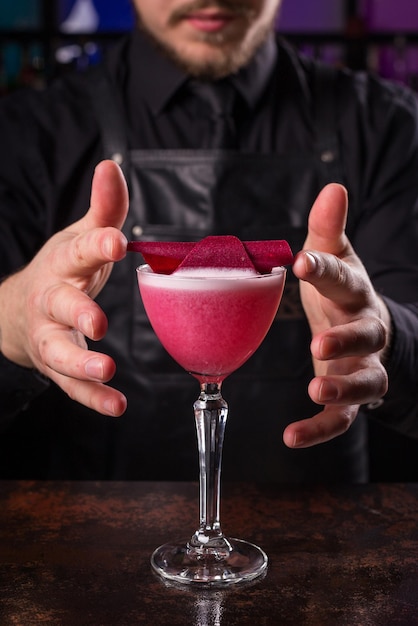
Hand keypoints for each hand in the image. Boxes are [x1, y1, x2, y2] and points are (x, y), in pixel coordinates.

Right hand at [0, 160, 128, 415]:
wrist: (20, 310)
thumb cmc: (62, 271)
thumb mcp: (80, 237)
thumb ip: (104, 210)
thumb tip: (113, 164)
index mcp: (63, 265)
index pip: (78, 252)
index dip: (96, 245)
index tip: (116, 242)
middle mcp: (51, 301)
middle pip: (59, 307)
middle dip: (77, 312)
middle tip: (98, 322)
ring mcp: (51, 337)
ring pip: (59, 352)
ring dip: (81, 364)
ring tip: (107, 371)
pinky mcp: (57, 366)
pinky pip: (73, 386)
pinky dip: (93, 397)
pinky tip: (117, 406)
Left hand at [283, 183, 389, 447]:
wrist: (371, 329)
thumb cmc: (344, 292)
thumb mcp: (338, 257)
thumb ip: (328, 230)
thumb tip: (332, 186)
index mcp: (356, 293)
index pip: (343, 279)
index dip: (324, 269)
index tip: (300, 261)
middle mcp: (366, 331)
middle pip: (364, 336)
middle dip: (345, 340)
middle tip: (320, 343)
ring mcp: (363, 368)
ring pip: (363, 382)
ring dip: (343, 390)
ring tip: (317, 391)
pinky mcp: (352, 398)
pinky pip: (342, 421)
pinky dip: (319, 429)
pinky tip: (291, 436)